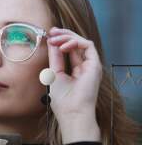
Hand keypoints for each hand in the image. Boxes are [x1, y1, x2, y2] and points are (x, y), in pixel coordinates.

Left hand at [47, 27, 102, 142]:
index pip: (69, 50)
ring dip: (67, 37)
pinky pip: (88, 45)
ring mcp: (91, 65)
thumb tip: (52, 41)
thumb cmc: (62, 99)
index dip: (60, 40)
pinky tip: (63, 47)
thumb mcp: (54, 73)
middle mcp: (84, 66)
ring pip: (82, 42)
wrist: (72, 112)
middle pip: (76, 44)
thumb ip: (55, 57)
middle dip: (63, 35)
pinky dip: (75, 42)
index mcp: (75, 70)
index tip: (49, 35)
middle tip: (51, 31)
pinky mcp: (95, 64)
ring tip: (54, 39)